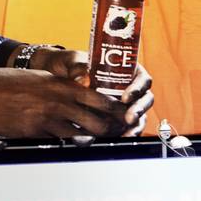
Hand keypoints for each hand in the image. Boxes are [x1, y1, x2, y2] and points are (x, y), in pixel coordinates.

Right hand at [0, 62, 126, 139]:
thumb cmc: (9, 82)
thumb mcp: (43, 78)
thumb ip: (65, 87)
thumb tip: (83, 94)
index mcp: (65, 86)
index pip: (103, 100)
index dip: (117, 113)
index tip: (124, 120)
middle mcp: (60, 101)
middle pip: (99, 122)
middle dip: (110, 133)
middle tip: (115, 139)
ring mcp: (48, 117)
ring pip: (82, 136)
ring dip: (91, 143)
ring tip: (98, 146)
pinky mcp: (34, 132)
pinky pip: (57, 143)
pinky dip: (66, 147)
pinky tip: (71, 149)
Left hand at [32, 50, 154, 135]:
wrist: (56, 78)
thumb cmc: (68, 65)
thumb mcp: (72, 61)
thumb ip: (77, 67)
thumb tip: (82, 78)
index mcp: (127, 71)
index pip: (142, 79)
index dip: (138, 89)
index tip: (126, 98)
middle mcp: (129, 88)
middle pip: (144, 99)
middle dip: (139, 110)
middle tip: (129, 119)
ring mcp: (124, 105)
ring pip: (138, 116)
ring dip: (135, 126)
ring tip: (127, 134)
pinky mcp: (116, 119)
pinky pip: (125, 127)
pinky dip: (123, 134)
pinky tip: (117, 139)